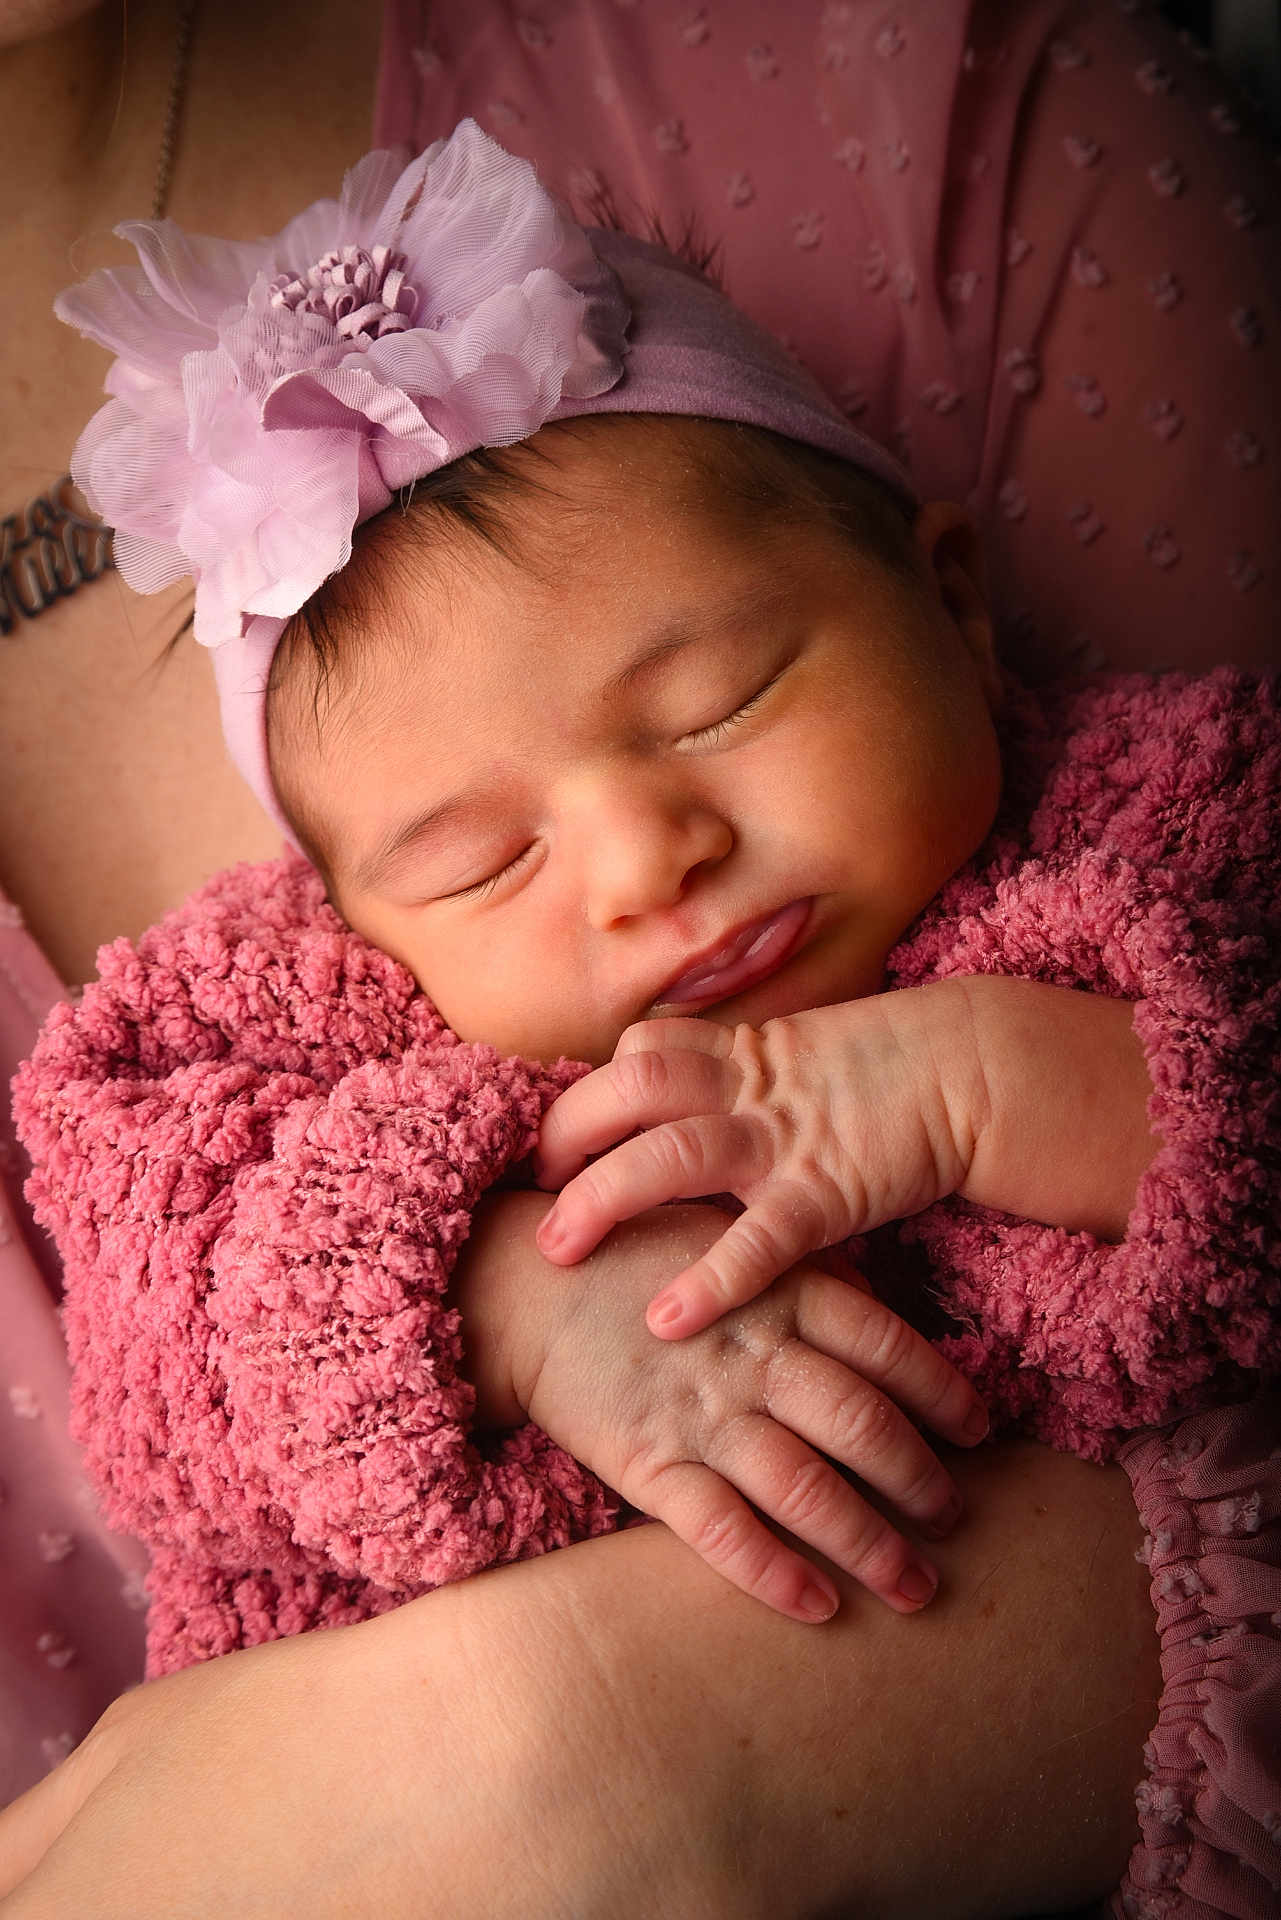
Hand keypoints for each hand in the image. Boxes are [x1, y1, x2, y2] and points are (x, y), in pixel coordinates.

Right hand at [505, 1197, 987, 1623]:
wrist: (523, 1284)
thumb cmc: (636, 1256)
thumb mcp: (729, 1239)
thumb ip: (801, 1272)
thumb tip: (879, 1304)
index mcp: (781, 1289)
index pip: (889, 1346)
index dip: (944, 1393)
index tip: (980, 1432)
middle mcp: (754, 1353)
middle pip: (864, 1425)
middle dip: (922, 1481)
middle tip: (957, 1520)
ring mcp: (702, 1412)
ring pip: (808, 1488)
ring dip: (871, 1544)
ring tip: (916, 1588)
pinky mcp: (647, 1460)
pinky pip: (723, 1530)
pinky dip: (776, 1574)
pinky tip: (819, 1606)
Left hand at [534, 984, 982, 1335]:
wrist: (972, 1073)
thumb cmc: (883, 1077)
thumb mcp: (797, 1061)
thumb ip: (738, 1080)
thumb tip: (677, 1113)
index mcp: (739, 1054)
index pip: (639, 1053)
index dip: (585, 1092)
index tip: (549, 1140)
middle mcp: (747, 1087)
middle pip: (628, 1089)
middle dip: (568, 1135)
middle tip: (534, 1189)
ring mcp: (782, 1137)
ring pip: (669, 1153)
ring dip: (603, 1198)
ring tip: (558, 1248)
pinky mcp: (825, 1191)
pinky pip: (756, 1238)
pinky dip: (708, 1277)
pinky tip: (665, 1319)